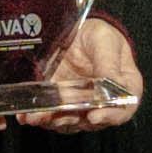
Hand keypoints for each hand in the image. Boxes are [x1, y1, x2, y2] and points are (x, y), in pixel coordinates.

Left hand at [17, 13, 148, 131]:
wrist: (75, 31)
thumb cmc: (98, 35)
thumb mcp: (105, 40)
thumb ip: (108, 61)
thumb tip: (111, 81)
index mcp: (124, 87)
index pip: (123, 109)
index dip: (110, 116)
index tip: (94, 116)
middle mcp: (104, 102)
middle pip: (92, 120)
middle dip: (72, 120)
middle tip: (57, 116)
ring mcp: (81, 104)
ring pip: (70, 121)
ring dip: (52, 121)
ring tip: (36, 116)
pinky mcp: (61, 103)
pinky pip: (52, 116)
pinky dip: (40, 117)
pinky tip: (27, 115)